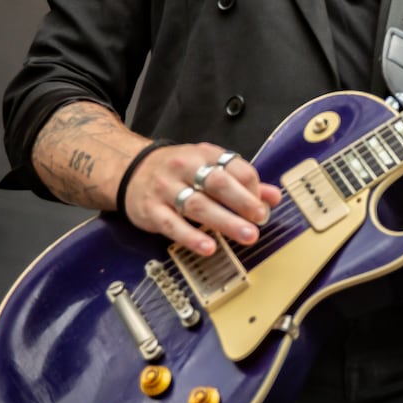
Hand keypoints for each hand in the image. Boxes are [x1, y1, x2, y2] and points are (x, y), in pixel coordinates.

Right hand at [122, 143, 282, 255]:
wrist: (129, 170)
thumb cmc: (177, 171)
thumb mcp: (208, 166)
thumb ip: (242, 182)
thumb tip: (273, 197)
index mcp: (204, 155)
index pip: (235, 167)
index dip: (253, 187)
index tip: (263, 206)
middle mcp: (185, 168)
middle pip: (218, 183)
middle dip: (242, 202)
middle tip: (260, 219)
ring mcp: (166, 189)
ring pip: (198, 205)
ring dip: (225, 221)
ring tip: (246, 235)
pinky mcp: (152, 210)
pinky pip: (172, 224)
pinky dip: (191, 237)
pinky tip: (208, 247)